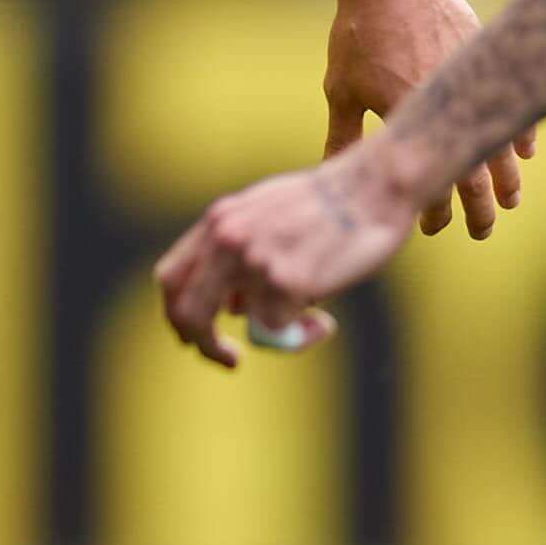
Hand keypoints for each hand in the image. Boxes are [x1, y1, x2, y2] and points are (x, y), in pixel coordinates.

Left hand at [157, 143, 421, 365]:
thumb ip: (239, 254)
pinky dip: (304, 334)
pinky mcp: (287, 281)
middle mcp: (229, 239)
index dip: (176, 315)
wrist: (375, 185)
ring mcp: (256, 260)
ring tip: (315, 316)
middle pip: (189, 314)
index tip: (195, 337)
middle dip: (206, 347)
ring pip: (249, 326)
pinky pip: (283, 330)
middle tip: (230, 359)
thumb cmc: (331, 203)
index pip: (170, 278)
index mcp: (220, 221)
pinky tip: (326, 316)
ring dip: (281, 331)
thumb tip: (231, 308)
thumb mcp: (267, 215)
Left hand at [321, 0, 528, 238]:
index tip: (432, 227)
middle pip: (472, 177)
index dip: (433, 212)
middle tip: (482, 233)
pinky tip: (526, 152)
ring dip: (506, 179)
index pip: (428, 184)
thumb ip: (343, 135)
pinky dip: (520, 132)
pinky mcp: (484, 60)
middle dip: (479, 211)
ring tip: (512, 201)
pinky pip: (509, 105)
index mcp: (407, 123)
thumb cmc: (360, 33)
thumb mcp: (342, 89)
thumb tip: (331, 172)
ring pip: (499, 145)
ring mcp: (469, 83)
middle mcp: (444, 110)